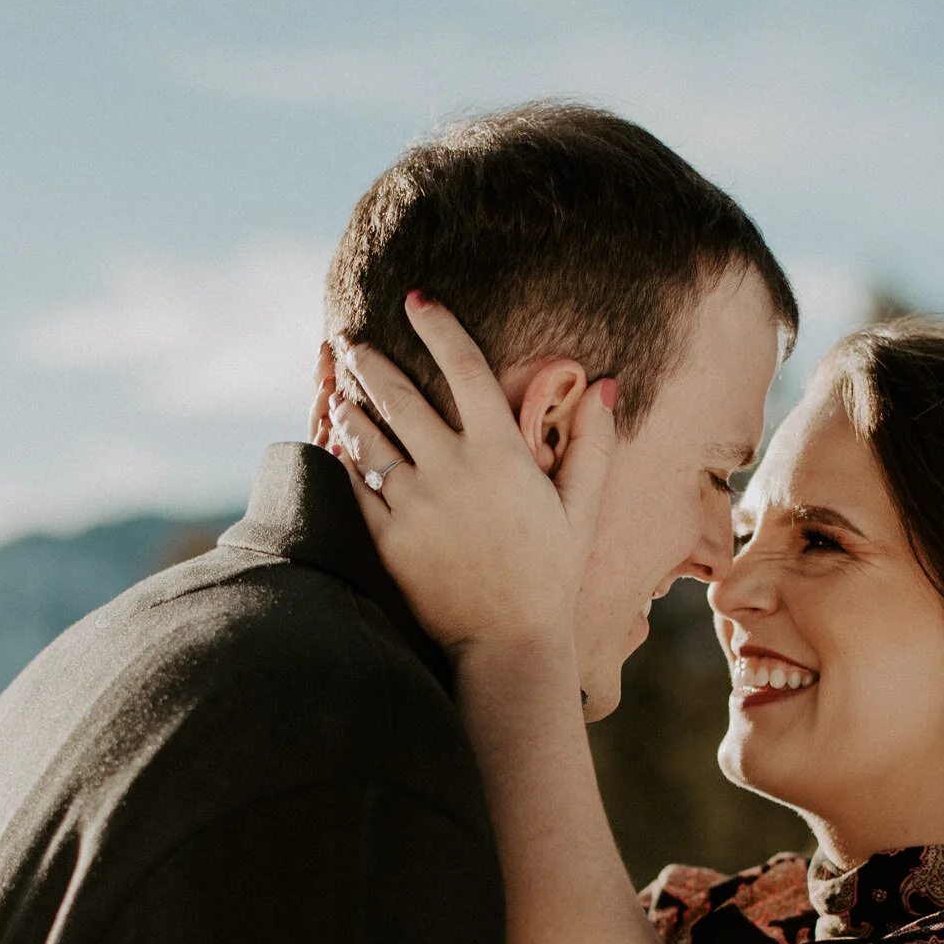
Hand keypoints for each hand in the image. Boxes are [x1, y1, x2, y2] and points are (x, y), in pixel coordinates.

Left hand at [326, 292, 617, 664]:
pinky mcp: (387, 539)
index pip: (464, 368)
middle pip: (399, 395)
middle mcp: (452, 470)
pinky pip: (354, 487)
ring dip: (350, 407)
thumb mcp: (581, 509)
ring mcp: (414, 504)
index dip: (438, 326)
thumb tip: (607, 384)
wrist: (508, 644)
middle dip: (371, 361)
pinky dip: (342, 460)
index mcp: (501, 454)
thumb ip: (593, 444)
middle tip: (352, 342)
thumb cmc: (550, 575)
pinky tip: (335, 445)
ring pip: (367, 438)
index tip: (417, 300)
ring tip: (340, 391)